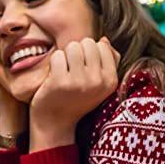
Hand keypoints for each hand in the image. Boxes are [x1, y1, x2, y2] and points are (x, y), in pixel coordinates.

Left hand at [29, 37, 119, 151]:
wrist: (54, 123)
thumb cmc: (75, 99)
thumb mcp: (99, 84)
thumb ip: (107, 61)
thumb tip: (103, 40)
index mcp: (111, 80)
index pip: (101, 45)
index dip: (88, 52)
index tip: (83, 67)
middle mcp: (98, 81)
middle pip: (86, 43)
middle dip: (76, 52)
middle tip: (71, 69)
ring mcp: (79, 81)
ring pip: (72, 46)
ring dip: (65, 56)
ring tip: (64, 71)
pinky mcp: (60, 82)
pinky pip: (58, 56)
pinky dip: (53, 63)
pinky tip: (54, 77)